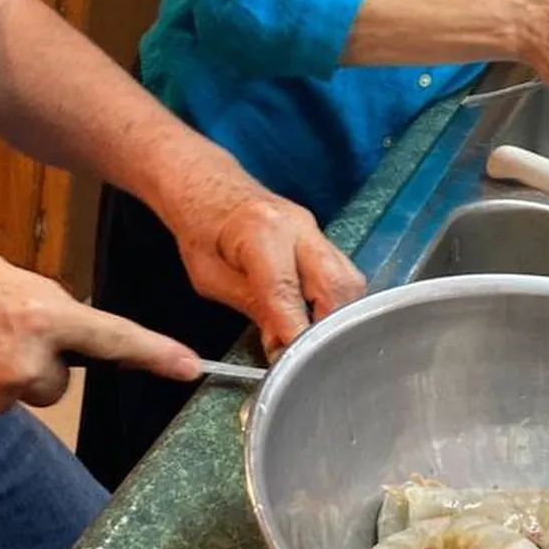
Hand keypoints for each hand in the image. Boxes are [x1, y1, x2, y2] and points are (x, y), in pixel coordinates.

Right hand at [0, 254, 199, 430]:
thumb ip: (39, 300)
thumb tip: (64, 321)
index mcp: (40, 313)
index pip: (112, 336)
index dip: (155, 353)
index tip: (191, 367)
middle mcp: (28, 361)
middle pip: (59, 380)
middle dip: (38, 364)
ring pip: (23, 395)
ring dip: (5, 378)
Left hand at [161, 152, 366, 356]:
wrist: (206, 184)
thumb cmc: (200, 229)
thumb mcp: (210, 278)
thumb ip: (253, 308)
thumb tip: (283, 346)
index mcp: (262, 232)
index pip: (288, 293)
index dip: (297, 334)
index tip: (296, 365)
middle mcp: (298, 226)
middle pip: (337, 285)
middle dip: (331, 327)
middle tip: (313, 358)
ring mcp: (314, 229)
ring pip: (348, 281)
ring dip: (337, 316)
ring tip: (317, 344)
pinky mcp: (320, 237)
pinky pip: (342, 275)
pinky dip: (335, 303)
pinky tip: (318, 322)